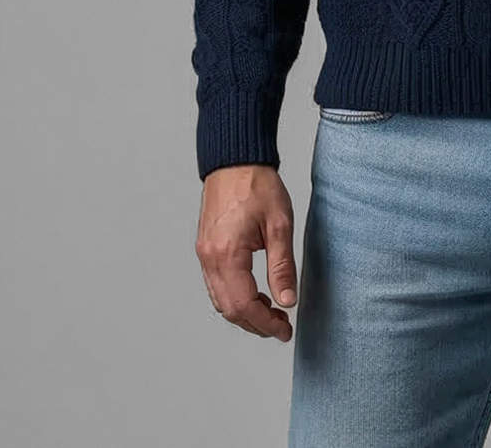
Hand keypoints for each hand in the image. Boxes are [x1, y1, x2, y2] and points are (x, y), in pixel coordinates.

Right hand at [195, 164, 298, 340]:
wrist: (235, 160)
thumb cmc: (258, 185)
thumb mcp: (279, 224)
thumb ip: (282, 266)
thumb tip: (287, 301)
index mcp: (227, 254)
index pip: (244, 306)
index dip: (265, 324)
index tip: (285, 330)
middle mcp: (209, 258)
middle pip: (229, 309)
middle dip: (255, 323)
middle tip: (281, 326)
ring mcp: (204, 254)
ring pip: (220, 300)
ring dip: (244, 313)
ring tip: (271, 312)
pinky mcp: (205, 248)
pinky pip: (215, 285)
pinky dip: (233, 297)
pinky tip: (254, 294)